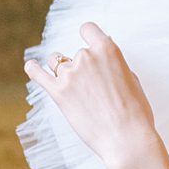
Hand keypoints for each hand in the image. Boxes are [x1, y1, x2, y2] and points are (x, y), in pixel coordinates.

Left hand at [24, 22, 158, 168]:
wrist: (126, 139)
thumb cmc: (135, 112)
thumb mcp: (132, 79)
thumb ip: (114, 64)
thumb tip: (103, 57)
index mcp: (107, 50)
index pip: (88, 29)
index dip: (88, 36)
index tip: (88, 43)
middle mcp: (86, 57)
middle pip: (75, 54)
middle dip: (83, 67)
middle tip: (95, 90)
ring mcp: (70, 74)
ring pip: (57, 63)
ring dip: (64, 72)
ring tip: (75, 89)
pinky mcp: (57, 92)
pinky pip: (38, 74)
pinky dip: (34, 69)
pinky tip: (32, 67)